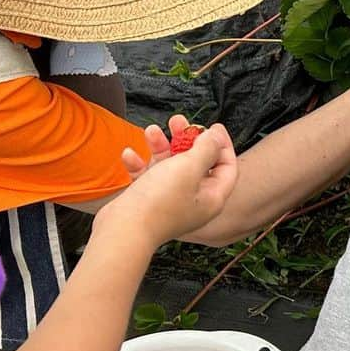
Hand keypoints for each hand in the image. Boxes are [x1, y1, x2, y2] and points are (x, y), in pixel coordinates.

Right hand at [106, 122, 237, 246]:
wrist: (122, 229)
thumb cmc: (159, 201)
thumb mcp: (189, 167)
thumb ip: (206, 149)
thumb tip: (216, 137)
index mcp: (212, 197)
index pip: (227, 167)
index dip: (222, 145)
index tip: (212, 126)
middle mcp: (194, 200)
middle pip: (197, 163)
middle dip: (187, 139)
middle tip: (177, 121)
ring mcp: (170, 201)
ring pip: (170, 166)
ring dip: (160, 146)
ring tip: (150, 130)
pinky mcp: (148, 201)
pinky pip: (148, 177)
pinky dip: (140, 164)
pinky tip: (129, 154)